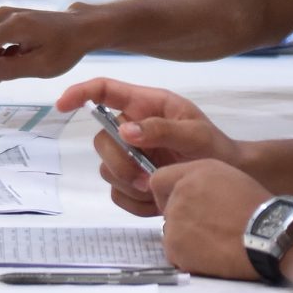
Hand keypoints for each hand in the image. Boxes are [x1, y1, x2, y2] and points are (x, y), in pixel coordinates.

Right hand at [0, 4, 96, 81]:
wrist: (78, 29)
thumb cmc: (64, 47)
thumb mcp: (40, 66)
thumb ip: (9, 69)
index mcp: (16, 25)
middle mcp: (4, 15)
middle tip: (5, 77)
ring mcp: (3, 14)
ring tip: (13, 66)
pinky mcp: (3, 17)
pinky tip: (12, 57)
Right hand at [56, 78, 239, 213]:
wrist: (230, 179)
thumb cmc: (215, 148)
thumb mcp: (195, 133)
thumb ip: (162, 129)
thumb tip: (126, 131)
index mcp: (146, 105)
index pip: (105, 90)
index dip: (80, 93)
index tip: (62, 105)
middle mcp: (133, 128)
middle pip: (102, 140)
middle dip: (118, 161)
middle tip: (144, 176)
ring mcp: (132, 156)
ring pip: (107, 169)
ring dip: (128, 184)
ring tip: (156, 189)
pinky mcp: (134, 182)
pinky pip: (117, 193)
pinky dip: (134, 202)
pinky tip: (157, 202)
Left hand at [151, 159, 271, 280]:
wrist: (267, 236)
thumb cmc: (256, 209)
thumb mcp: (229, 177)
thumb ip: (200, 180)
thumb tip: (185, 193)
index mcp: (194, 173)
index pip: (159, 180)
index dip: (166, 194)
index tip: (178, 204)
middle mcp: (180, 193)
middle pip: (167, 209)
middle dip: (182, 218)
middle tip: (209, 227)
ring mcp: (175, 220)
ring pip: (171, 232)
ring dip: (186, 238)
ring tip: (215, 241)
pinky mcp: (175, 246)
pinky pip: (175, 252)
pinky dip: (189, 256)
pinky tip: (212, 254)